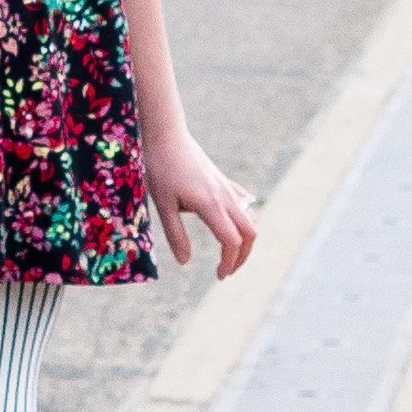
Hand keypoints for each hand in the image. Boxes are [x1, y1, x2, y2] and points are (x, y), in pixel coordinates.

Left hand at [146, 129, 258, 280]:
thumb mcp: (163, 204)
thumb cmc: (160, 168)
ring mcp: (227, 187)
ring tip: (229, 254)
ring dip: (246, 240)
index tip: (219, 275)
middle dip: (242, 256)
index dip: (229, 262)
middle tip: (226, 271)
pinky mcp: (224, 181)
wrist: (166, 136)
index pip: (231, 241)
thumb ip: (175, 234)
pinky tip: (232, 227)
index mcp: (210, 204)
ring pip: (250, 218)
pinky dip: (245, 220)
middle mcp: (225, 196)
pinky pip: (245, 203)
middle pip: (249, 233)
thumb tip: (185, 262)